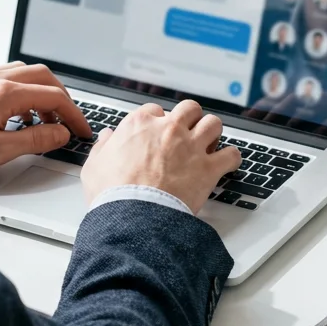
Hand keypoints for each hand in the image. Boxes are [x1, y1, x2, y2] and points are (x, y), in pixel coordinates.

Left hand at [0, 62, 91, 175]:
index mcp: (5, 93)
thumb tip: (60, 133)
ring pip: (26, 74)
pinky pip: (8, 77)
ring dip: (42, 93)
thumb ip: (34, 139)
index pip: (54, 97)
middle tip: (68, 122)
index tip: (81, 130)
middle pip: (44, 77)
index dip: (74, 115)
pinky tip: (18, 114)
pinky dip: (23, 92)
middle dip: (62, 99)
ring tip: (44, 122)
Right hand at [81, 100, 241, 214]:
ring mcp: (191, 147)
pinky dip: (231, 158)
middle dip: (190, 118)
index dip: (158, 121)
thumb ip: (102, 148)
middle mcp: (169, 130)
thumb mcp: (95, 166)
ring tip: (209, 144)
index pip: (155, 110)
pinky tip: (226, 164)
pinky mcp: (208, 168)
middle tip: (188, 132)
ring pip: (213, 124)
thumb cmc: (113, 194)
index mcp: (140, 125)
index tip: (158, 132)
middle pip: (189, 108)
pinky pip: (231, 155)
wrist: (133, 217)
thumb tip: (107, 137)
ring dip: (212, 133)